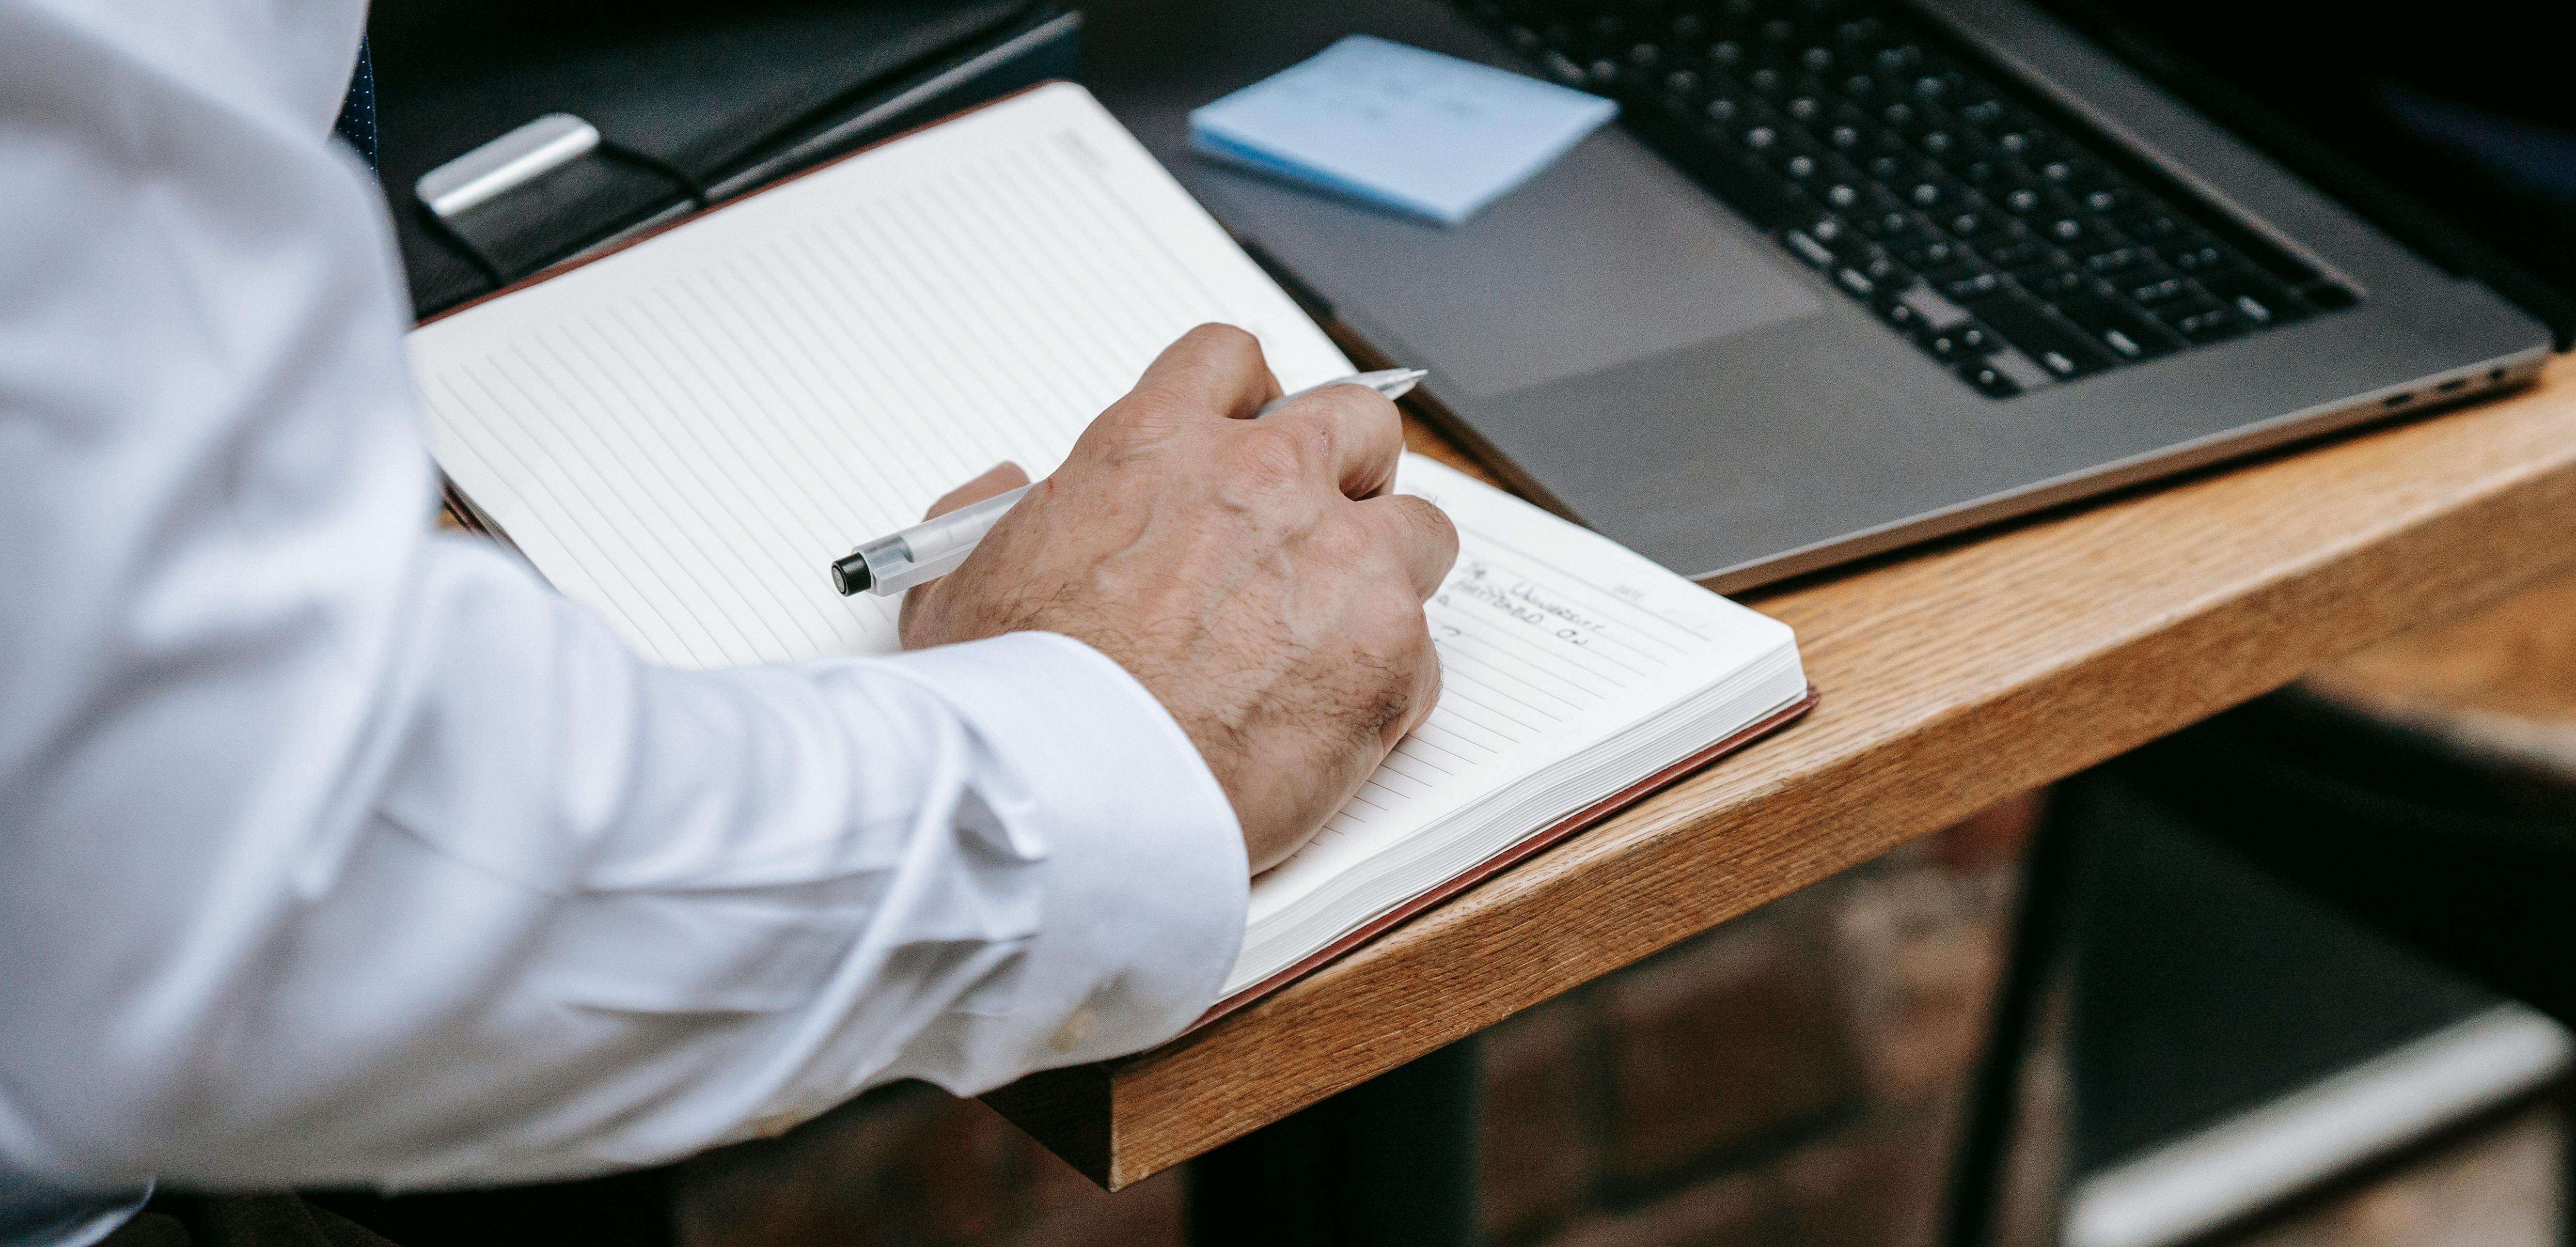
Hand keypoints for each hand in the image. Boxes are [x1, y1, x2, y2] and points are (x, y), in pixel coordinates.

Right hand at [900, 325, 1458, 872]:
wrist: (1070, 793)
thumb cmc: (1014, 702)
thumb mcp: (959, 581)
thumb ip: (994, 516)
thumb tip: (1008, 491)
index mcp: (1157, 448)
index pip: (1232, 362)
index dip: (1251, 403)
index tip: (1254, 441)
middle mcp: (1263, 482)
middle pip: (1359, 424)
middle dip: (1349, 471)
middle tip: (1319, 535)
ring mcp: (1341, 560)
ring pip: (1421, 530)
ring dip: (1390, 573)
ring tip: (1340, 639)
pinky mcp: (1389, 651)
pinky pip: (1425, 653)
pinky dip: (1389, 687)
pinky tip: (1332, 727)